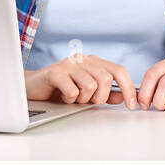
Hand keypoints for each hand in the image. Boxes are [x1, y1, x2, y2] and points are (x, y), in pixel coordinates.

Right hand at [24, 54, 138, 108]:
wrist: (32, 88)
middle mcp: (83, 59)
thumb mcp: (87, 94)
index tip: (132, 105)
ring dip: (83, 99)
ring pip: (91, 86)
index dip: (128, 88)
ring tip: (73, 98)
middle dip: (99, 97)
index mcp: (93, 62)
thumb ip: (106, 94)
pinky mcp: (55, 72)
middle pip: (106, 79)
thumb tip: (123, 97)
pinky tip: (62, 96)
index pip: (118, 70)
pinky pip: (73, 91)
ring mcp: (69, 63)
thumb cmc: (60, 90)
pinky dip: (70, 100)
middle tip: (87, 101)